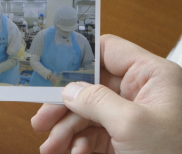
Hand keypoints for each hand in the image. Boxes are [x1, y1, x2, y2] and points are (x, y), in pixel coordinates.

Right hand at [31, 34, 181, 153]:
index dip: (79, 57)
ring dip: (65, 129)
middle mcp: (140, 92)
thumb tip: (71, 90)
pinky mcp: (125, 137)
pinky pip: (93, 133)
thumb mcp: (132, 126)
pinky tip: (74, 152)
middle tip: (43, 118)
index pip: (108, 51)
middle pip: (90, 86)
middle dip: (65, 105)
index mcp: (151, 76)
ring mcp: (131, 116)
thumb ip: (97, 101)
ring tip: (52, 145)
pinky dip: (78, 143)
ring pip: (88, 113)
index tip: (53, 68)